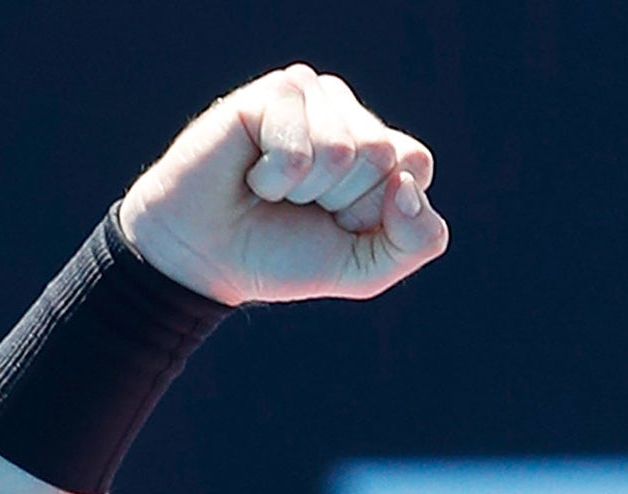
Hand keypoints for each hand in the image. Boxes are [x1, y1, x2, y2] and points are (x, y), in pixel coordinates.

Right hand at [117, 64, 446, 304]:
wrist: (208, 255)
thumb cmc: (285, 255)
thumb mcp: (367, 267)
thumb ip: (419, 240)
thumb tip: (406, 185)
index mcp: (381, 150)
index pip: (415, 164)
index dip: (379, 210)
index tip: (341, 221)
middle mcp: (349, 115)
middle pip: (382, 154)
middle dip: (342, 200)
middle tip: (302, 205)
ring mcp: (312, 96)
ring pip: (344, 148)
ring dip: (305, 189)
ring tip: (276, 189)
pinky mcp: (274, 92)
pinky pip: (299, 147)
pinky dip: (275, 178)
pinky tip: (253, 174)